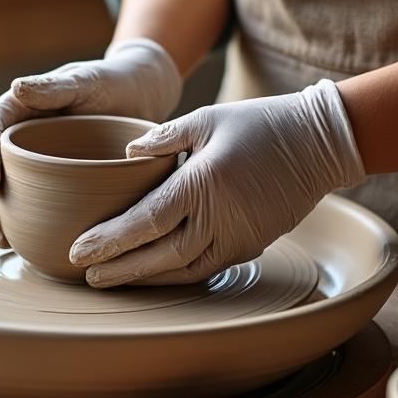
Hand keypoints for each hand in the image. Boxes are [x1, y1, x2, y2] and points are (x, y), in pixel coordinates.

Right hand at [0, 38, 181, 245]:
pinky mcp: (51, 185)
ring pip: (2, 192)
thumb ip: (54, 86)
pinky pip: (29, 206)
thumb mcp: (86, 81)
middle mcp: (20, 139)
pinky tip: (18, 247)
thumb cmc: (113, 82)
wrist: (142, 98)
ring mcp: (33, 164)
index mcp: (19, 108)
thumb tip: (16, 86)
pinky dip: (19, 226)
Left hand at [69, 80, 366, 287]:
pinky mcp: (250, 246)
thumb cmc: (260, 124)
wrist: (320, 145)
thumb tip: (127, 154)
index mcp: (202, 183)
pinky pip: (205, 269)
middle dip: (119, 269)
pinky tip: (151, 274)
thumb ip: (163, 136)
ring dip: (144, 278)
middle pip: (158, 256)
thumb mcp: (207, 117)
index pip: (145, 221)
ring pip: (182, 270)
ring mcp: (238, 238)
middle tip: (85, 276)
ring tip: (111, 279)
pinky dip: (175, 275)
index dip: (109, 240)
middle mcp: (219, 218)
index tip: (78, 252)